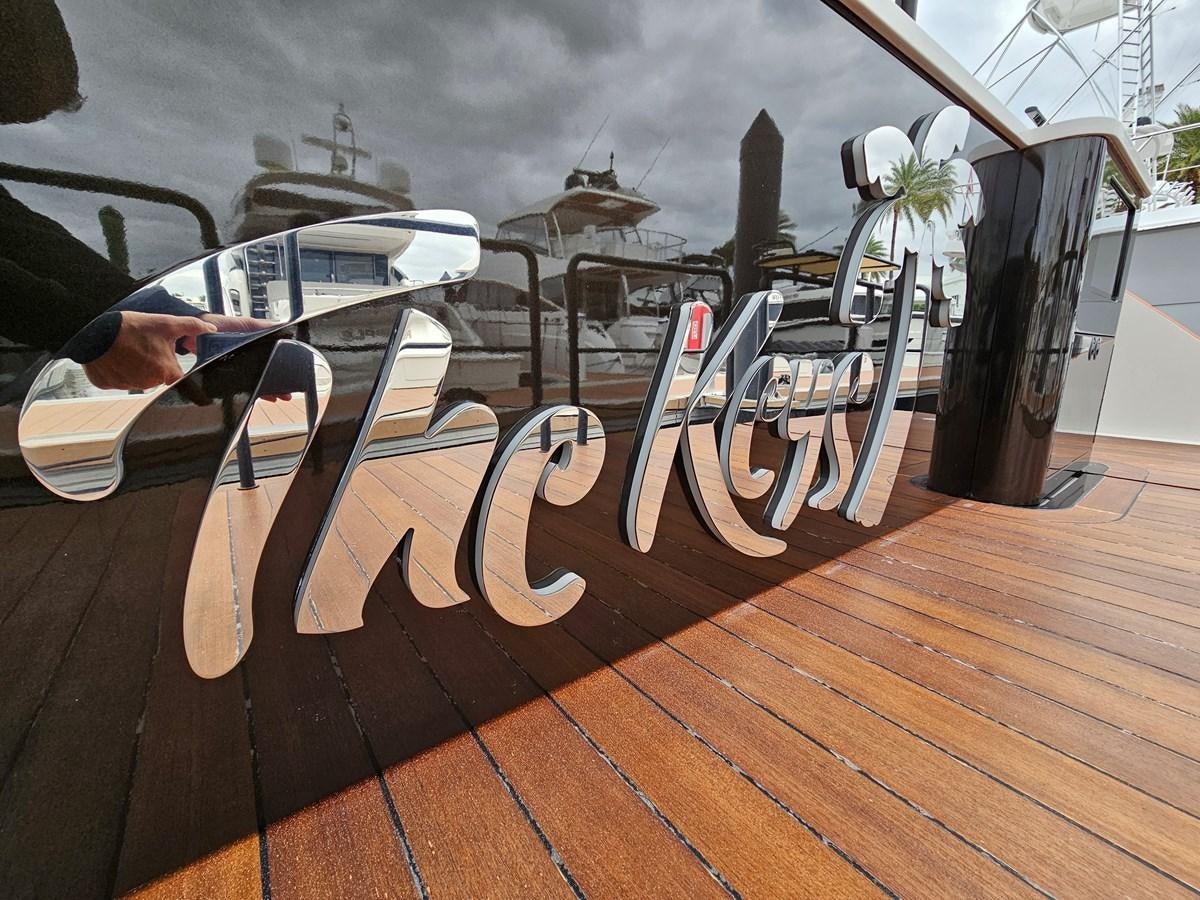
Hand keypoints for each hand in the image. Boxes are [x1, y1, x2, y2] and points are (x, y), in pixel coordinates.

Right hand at [84, 311, 215, 390]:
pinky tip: (115, 356)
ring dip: (137, 367)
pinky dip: (118, 370)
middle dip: (154, 364)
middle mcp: (148, 383)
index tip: (168, 361)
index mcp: (165, 371)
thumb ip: (191, 327)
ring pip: (139, 378)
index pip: (178, 378)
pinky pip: (119, 379)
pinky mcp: (109, 385)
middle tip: (144, 347)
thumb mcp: (164, 324)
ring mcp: (127, 385)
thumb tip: (211, 330)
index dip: (174, 368)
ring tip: (128, 349)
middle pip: (158, 377)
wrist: (93, 331)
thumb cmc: (130, 328)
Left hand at [198, 314, 290, 400]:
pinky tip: (267, 396)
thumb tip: (283, 326)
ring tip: (281, 395)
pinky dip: (257, 391)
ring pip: (259, 379)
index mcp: (257, 344)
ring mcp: (242, 365)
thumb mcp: (246, 324)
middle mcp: (251, 356)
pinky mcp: (232, 374)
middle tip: (289, 390)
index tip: (294, 371)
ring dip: (271, 388)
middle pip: (269, 370)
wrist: (198, 335)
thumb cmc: (220, 325)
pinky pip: (246, 385)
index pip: (275, 356)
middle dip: (280, 381)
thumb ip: (264, 326)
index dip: (285, 364)